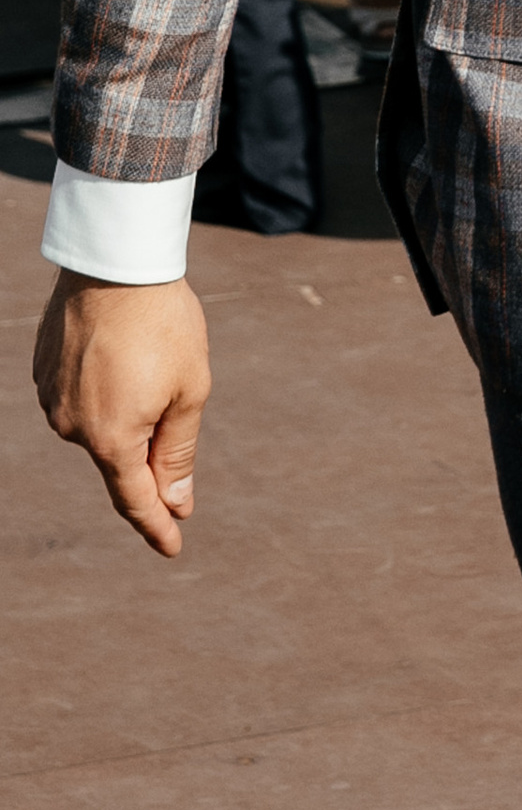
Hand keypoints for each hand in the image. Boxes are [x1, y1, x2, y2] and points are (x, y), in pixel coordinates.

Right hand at [34, 273, 210, 557]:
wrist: (116, 261)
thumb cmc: (164, 324)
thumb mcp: (190, 391)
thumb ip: (178, 453)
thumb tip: (176, 503)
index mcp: (110, 439)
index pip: (135, 499)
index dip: (157, 525)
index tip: (173, 547)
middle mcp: (71, 428)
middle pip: (120, 454)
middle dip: (152, 441)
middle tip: (176, 388)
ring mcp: (51, 399)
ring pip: (100, 422)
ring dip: (128, 406)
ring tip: (148, 355)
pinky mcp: (43, 372)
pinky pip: (81, 393)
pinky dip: (105, 385)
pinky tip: (120, 350)